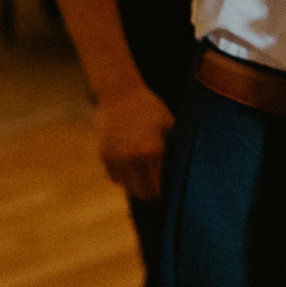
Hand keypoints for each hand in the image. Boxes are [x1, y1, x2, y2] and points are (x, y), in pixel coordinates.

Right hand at [95, 85, 172, 200]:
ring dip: (135, 184)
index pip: (158, 187)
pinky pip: (115, 177)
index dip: (164, 191)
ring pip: (127, 186)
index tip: (169, 191)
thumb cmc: (151, 109)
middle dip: (150, 192)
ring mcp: (116, 158)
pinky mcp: (104, 156)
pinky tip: (131, 162)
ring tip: (144, 172)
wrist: (120, 93)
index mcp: (153, 150)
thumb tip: (181, 175)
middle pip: (142, 193)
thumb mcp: (169, 125)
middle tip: (157, 187)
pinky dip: (123, 175)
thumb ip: (173, 150)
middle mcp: (133, 158)